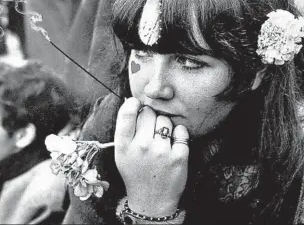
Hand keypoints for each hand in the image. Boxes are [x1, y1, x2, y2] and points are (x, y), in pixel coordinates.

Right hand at [114, 98, 188, 216]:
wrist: (151, 201)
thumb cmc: (136, 172)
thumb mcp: (121, 154)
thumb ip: (125, 129)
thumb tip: (134, 101)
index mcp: (124, 146)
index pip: (128, 113)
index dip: (134, 103)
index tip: (137, 104)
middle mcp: (141, 147)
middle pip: (148, 113)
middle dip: (150, 117)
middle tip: (150, 131)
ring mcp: (161, 152)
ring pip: (165, 120)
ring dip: (165, 126)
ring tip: (161, 140)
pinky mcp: (179, 157)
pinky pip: (181, 131)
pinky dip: (179, 134)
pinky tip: (174, 144)